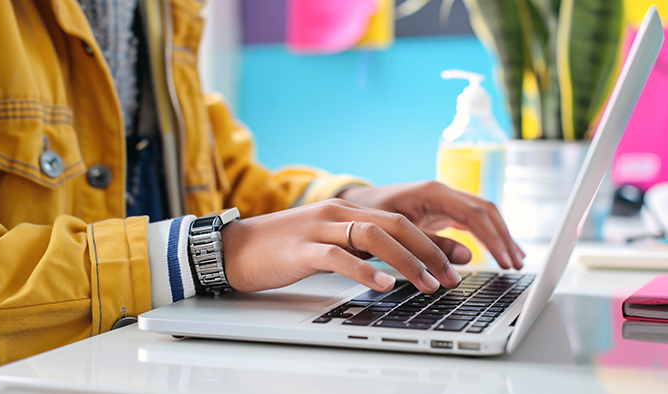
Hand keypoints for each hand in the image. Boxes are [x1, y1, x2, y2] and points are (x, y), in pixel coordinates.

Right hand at [222, 199, 461, 293]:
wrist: (236, 248)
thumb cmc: (282, 249)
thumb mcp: (326, 242)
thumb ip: (357, 247)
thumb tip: (393, 265)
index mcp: (346, 210)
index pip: (399, 221)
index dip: (430, 242)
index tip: (454, 264)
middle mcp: (337, 213)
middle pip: (395, 225)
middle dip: (429, 252)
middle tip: (450, 277)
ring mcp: (319, 228)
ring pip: (374, 236)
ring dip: (407, 261)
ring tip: (427, 284)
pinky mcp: (302, 249)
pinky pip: (339, 256)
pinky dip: (365, 271)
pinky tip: (383, 286)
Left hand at [339, 181, 524, 269]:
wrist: (353, 204)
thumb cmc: (369, 215)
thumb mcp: (397, 233)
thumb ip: (430, 245)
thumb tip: (469, 257)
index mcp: (433, 192)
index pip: (474, 214)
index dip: (493, 239)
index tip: (504, 261)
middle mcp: (442, 191)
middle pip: (485, 211)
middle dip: (503, 238)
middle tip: (516, 265)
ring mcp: (444, 199)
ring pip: (482, 213)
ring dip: (500, 236)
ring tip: (516, 260)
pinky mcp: (442, 209)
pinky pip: (472, 219)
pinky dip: (488, 234)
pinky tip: (499, 251)